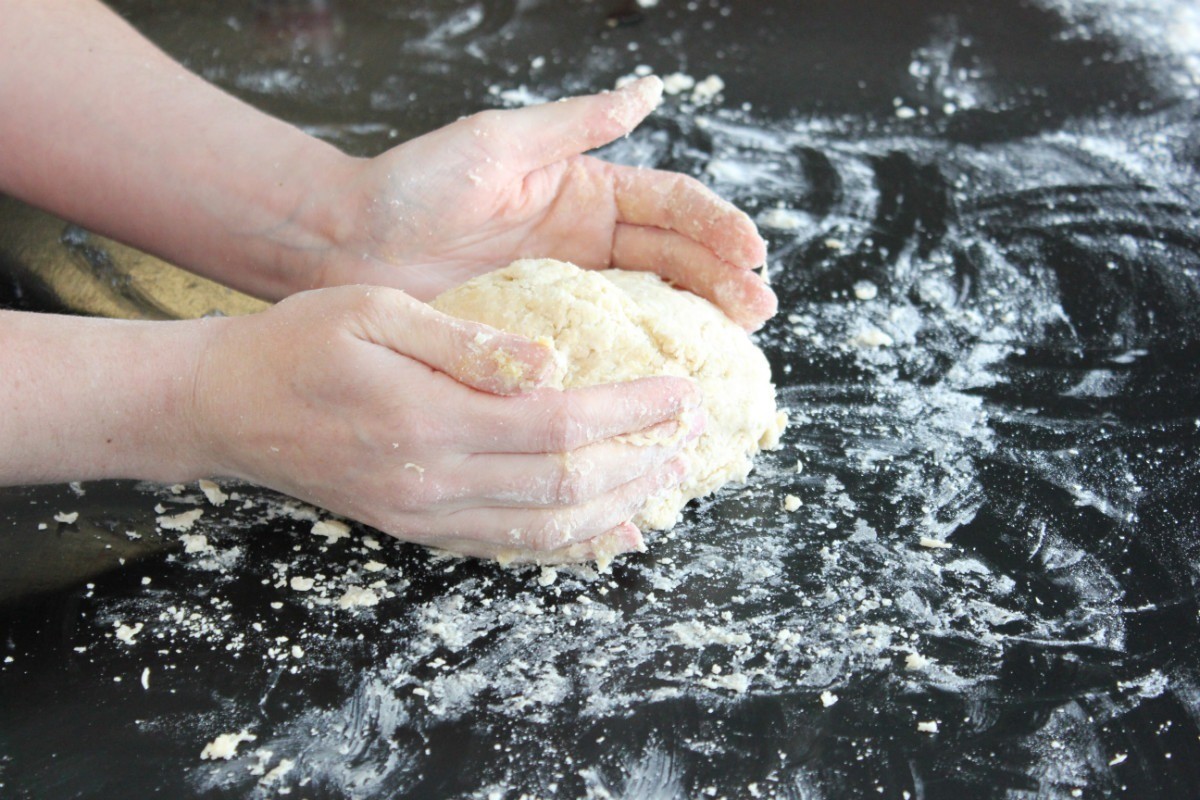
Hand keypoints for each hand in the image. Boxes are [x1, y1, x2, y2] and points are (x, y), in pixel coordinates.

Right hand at [189, 286, 703, 561]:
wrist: (228, 407)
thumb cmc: (299, 344)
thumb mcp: (376, 311)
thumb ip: (466, 340)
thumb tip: (549, 362)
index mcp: (430, 421)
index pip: (560, 426)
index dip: (630, 414)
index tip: (680, 394)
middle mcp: (435, 482)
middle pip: (565, 487)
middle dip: (638, 464)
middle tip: (690, 439)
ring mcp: (426, 515)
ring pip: (543, 530)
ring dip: (613, 510)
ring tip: (664, 486)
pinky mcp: (417, 528)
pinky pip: (505, 548)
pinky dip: (563, 546)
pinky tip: (602, 535)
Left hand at [313, 77, 776, 329]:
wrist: (347, 245)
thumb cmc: (414, 184)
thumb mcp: (498, 142)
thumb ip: (575, 123)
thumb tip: (648, 91)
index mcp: (585, 192)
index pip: (669, 207)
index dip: (714, 226)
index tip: (752, 250)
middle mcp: (587, 242)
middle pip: (674, 260)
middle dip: (722, 279)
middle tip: (759, 308)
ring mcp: (568, 292)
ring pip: (650, 304)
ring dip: (698, 319)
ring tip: (738, 339)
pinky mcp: (541, 334)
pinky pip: (602, 345)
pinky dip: (640, 359)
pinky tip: (669, 377)